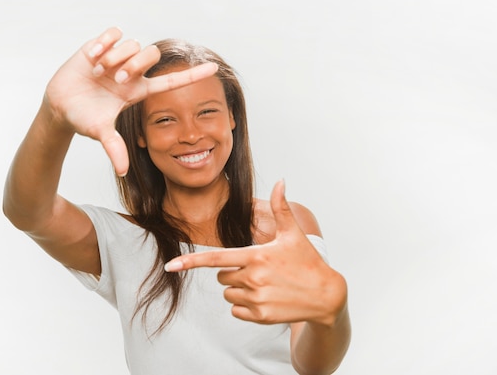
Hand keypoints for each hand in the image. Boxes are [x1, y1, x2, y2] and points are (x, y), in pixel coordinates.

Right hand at [44, 27, 217, 175]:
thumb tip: (122, 171)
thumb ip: (113, 147)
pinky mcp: (101, 45)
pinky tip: (91, 56)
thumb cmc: (83, 118)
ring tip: (97, 71)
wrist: (60, 104)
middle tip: (116, 80)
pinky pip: (113, 33)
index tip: (215, 68)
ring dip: (115, 57)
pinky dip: (103, 43)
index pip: (172, 81)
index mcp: (138, 90)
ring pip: (132, 43)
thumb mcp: (100, 131)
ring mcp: (117, 58)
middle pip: (151, 54)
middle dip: (135, 64)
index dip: (193, 75)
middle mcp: (132, 72)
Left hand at [164, 181, 346, 326]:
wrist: (326, 296)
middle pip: (222, 276)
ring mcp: (256, 300)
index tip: (170, 266)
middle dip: (234, 272)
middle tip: (258, 269)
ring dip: (239, 290)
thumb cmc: (307, 261)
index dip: (190, 262)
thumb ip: (282, 207)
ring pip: (228, 294)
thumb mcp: (294, 234)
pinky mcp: (260, 316)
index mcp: (255, 256)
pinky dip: (245, 307)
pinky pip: (236, 311)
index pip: (214, 258)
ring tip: (265, 285)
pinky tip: (266, 299)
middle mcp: (252, 278)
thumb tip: (281, 181)